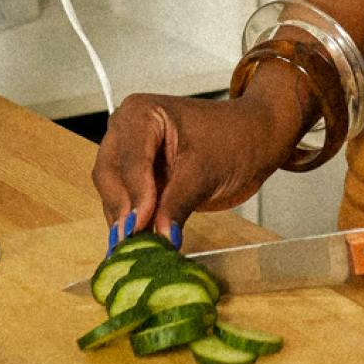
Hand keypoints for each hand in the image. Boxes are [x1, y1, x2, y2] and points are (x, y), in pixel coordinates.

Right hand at [91, 85, 301, 249]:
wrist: (252, 141)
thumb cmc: (235, 140)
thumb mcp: (206, 172)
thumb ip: (178, 203)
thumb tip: (160, 236)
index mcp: (142, 113)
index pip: (131, 159)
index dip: (136, 194)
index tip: (140, 225)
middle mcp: (125, 129)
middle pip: (111, 175)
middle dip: (124, 210)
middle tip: (133, 244)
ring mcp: (127, 153)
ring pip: (112, 192)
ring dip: (124, 221)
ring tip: (137, 250)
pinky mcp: (136, 176)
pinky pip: (124, 202)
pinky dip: (132, 222)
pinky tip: (140, 244)